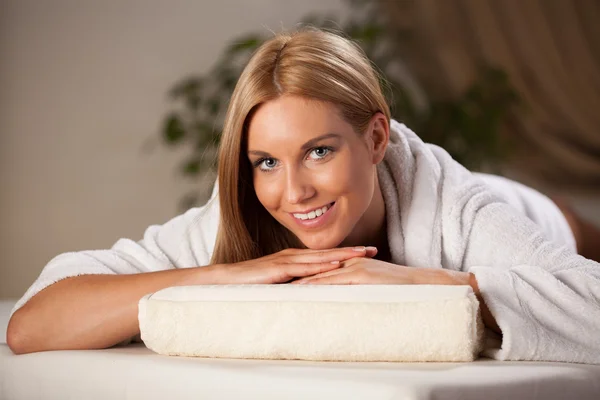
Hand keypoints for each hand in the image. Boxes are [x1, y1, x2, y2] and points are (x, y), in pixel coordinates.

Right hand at [212, 246, 377, 283]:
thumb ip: (291, 288)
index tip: (366, 254)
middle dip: (351, 252)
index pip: (324, 257)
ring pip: (320, 258)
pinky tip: (336, 266)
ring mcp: (286, 261)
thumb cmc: (248, 285)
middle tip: (374, 250)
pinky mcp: (279, 269)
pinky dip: (322, 266)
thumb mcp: (276, 287)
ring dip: (342, 256)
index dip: (346, 255)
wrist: (223, 281)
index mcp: (294, 261)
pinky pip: (305, 267)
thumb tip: (307, 297)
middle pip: (328, 254)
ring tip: (363, 255)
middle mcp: (293, 257)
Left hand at [291, 257, 470, 285]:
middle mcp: (349, 263)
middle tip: (273, 283)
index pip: (320, 270)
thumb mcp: (372, 287)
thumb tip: (344, 300)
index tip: (282, 282)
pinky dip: (315, 287)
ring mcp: (354, 268)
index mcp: (350, 265)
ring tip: (279, 289)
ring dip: (299, 282)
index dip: (301, 276)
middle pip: (315, 270)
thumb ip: (356, 289)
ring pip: (320, 275)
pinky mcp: (360, 276)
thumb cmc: (399, 288)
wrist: (421, 283)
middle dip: (294, 277)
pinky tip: (302, 293)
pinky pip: (333, 282)